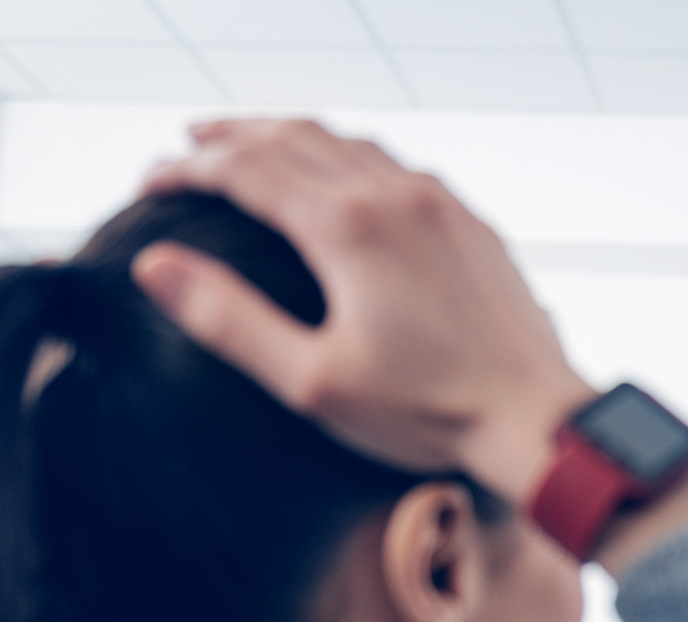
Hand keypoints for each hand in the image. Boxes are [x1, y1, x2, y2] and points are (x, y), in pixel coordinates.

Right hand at [133, 118, 594, 502]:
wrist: (536, 418)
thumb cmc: (428, 412)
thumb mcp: (311, 381)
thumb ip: (229, 320)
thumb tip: (156, 266)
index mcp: (346, 227)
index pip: (244, 170)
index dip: (188, 169)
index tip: (151, 181)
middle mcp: (394, 196)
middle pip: (292, 137)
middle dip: (232, 137)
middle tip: (189, 145)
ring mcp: (440, 204)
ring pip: (349, 143)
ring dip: (291, 138)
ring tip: (255, 148)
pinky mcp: (471, 224)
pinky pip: (399, 166)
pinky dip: (350, 157)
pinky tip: (344, 179)